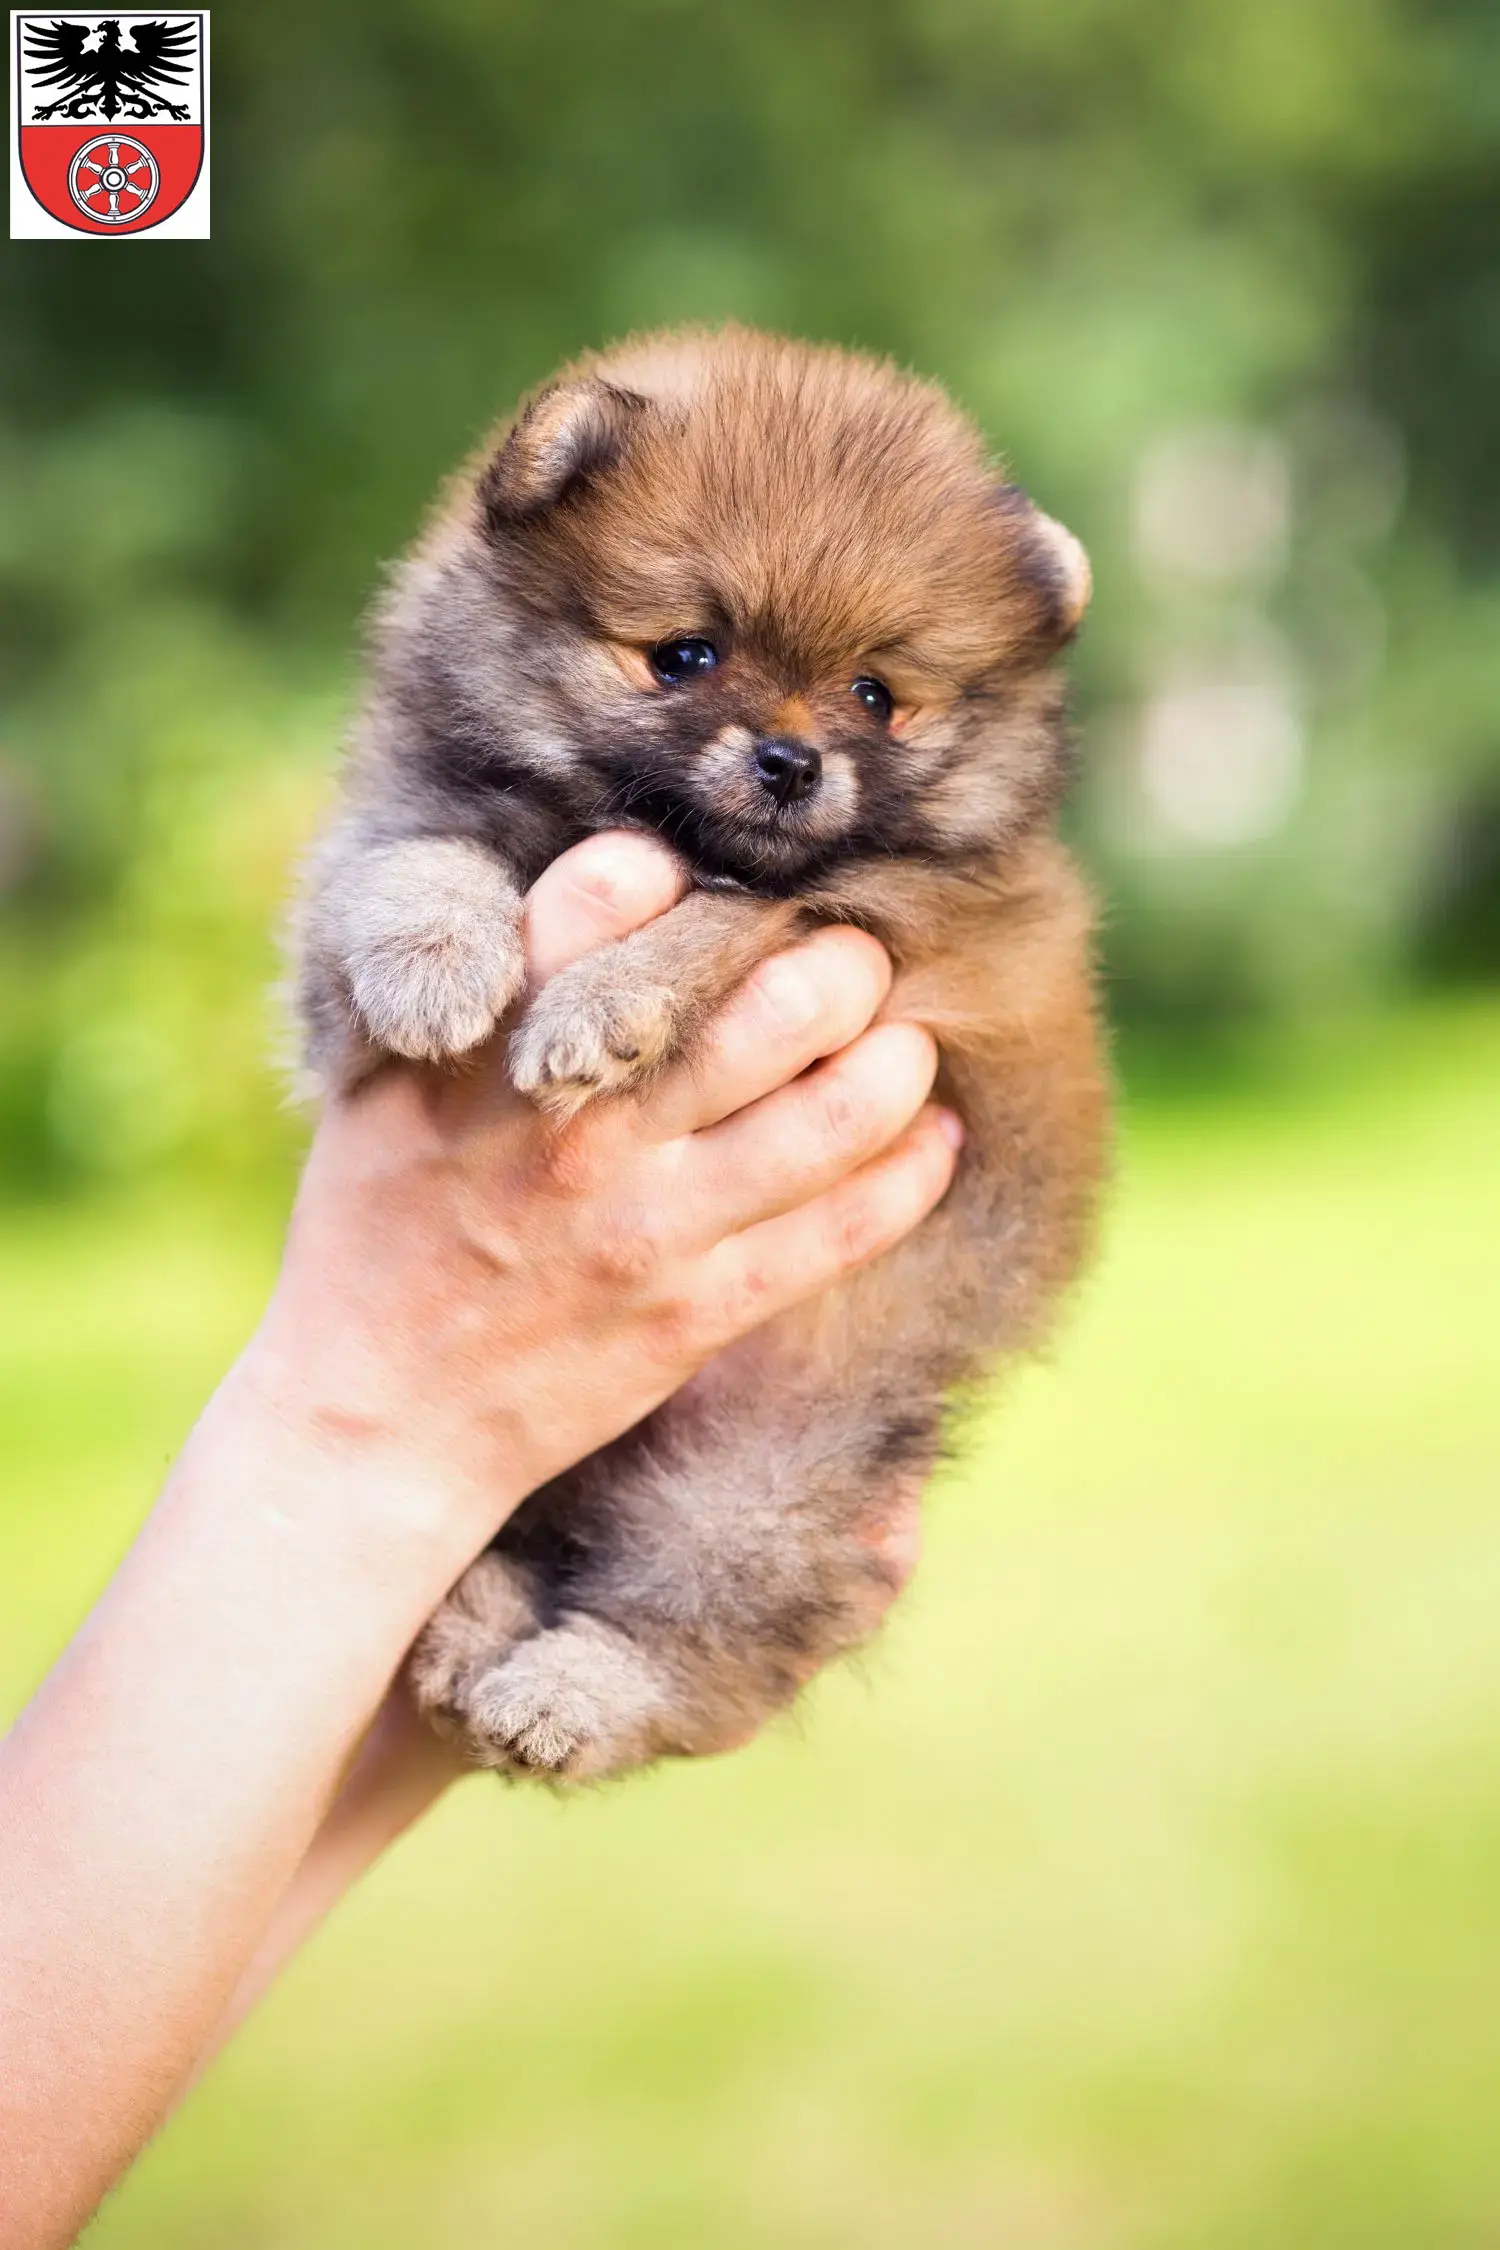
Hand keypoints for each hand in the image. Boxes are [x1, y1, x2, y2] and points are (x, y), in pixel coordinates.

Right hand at [241, 831, 959, 1573]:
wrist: (376, 1418)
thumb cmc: (377, 1226)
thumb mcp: (383, 1083)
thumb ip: (477, 979)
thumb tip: (606, 873)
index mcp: (493, 1050)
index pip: (614, 896)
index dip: (684, 871)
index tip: (719, 881)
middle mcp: (582, 1127)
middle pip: (771, 1000)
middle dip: (839, 960)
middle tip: (849, 957)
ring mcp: (651, 1226)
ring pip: (836, 1110)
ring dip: (896, 1056)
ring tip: (900, 1038)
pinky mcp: (699, 1312)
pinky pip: (845, 1229)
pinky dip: (912, 1169)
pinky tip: (931, 1136)